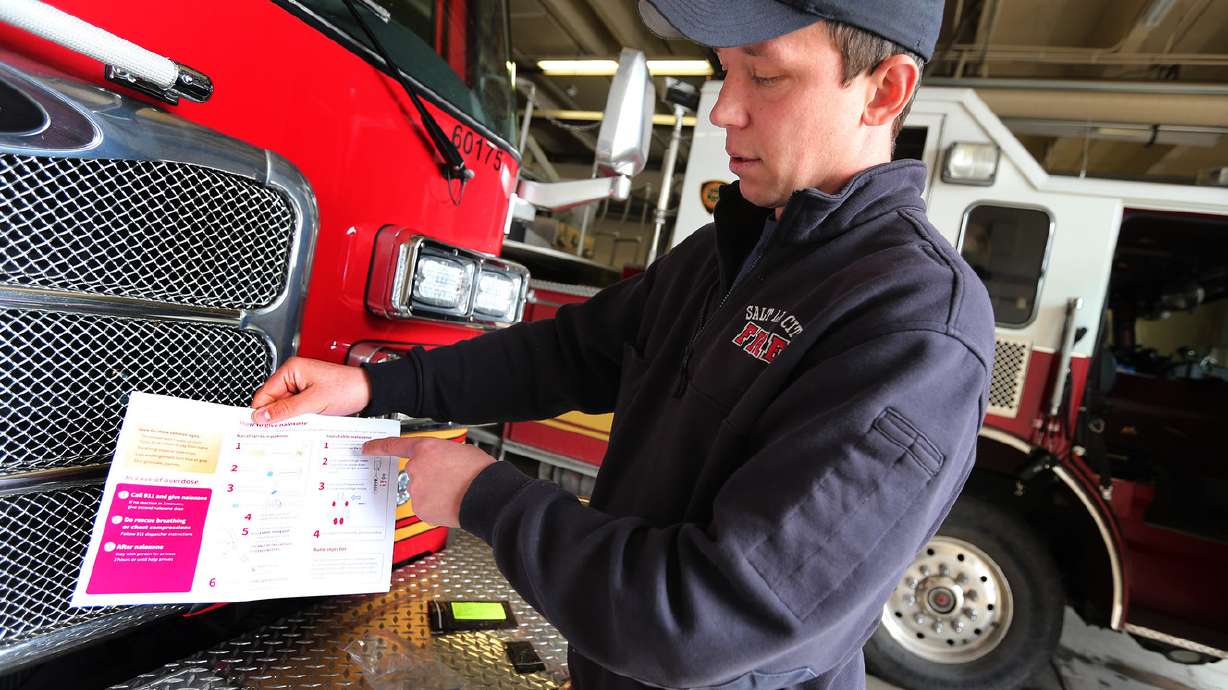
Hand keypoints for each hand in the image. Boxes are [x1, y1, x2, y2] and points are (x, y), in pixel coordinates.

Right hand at [250, 356, 371, 423]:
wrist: (369, 391)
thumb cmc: (347, 388)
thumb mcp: (313, 402)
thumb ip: (285, 409)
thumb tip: (261, 416)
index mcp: (291, 370)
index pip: (264, 393)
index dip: (261, 411)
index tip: (259, 428)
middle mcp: (294, 375)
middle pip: (273, 401)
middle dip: (276, 416)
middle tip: (281, 430)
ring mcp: (302, 386)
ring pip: (284, 407)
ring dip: (289, 418)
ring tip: (299, 424)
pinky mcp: (309, 395)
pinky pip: (296, 409)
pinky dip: (298, 417)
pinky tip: (305, 422)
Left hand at [362, 437, 494, 527]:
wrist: (487, 496)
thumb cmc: (479, 473)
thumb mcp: (461, 451)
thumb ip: (441, 455)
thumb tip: (440, 463)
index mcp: (426, 449)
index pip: (395, 446)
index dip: (378, 447)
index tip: (367, 449)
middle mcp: (416, 468)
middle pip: (415, 473)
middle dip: (428, 477)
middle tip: (450, 480)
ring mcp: (416, 490)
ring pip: (420, 491)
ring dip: (434, 493)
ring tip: (455, 493)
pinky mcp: (420, 509)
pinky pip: (425, 507)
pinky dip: (435, 507)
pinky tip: (451, 504)